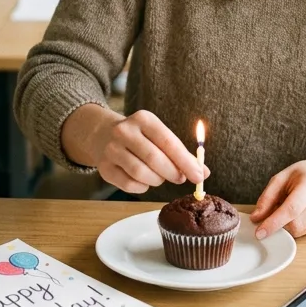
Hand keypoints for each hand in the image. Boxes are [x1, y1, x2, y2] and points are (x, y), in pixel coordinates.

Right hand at [89, 109, 207, 194]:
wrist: (102, 134)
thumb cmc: (141, 137)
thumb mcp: (159, 136)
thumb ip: (181, 153)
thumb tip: (203, 173)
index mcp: (143, 119)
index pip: (168, 142)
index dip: (185, 161)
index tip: (198, 176)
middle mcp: (124, 131)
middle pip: (154, 158)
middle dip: (172, 172)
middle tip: (181, 179)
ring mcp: (111, 149)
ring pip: (141, 173)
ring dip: (157, 180)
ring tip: (160, 177)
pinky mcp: (104, 168)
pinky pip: (130, 185)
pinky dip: (143, 187)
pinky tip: (145, 181)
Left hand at [250, 150, 305, 239]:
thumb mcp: (284, 176)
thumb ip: (268, 196)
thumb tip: (256, 218)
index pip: (291, 209)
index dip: (273, 223)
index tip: (260, 233)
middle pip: (296, 224)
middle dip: (280, 225)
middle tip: (273, 217)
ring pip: (301, 231)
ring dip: (290, 225)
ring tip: (292, 208)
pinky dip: (300, 226)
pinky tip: (304, 212)